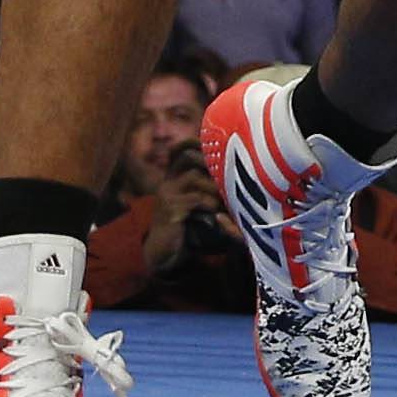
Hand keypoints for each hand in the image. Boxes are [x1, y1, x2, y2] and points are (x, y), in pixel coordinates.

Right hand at [142, 151, 235, 277]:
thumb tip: (233, 185)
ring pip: (192, 176)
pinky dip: (210, 202)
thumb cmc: (184, 230)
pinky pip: (194, 199)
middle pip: (185, 157)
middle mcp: (167, 183)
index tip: (212, 144)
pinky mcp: (171, 211)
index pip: (177, 151)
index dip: (192, 143)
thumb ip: (205, 194)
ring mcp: (167, 195)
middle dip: (208, 161)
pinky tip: (218, 211)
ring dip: (214, 184)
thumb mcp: (192, 208)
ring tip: (227, 196)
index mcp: (171, 179)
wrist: (163, 254)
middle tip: (227, 174)